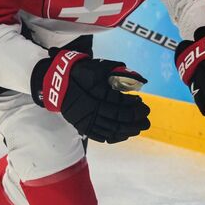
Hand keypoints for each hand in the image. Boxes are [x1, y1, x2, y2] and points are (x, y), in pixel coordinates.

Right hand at [31, 49, 150, 142]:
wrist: (58, 82)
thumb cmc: (81, 72)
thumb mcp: (100, 67)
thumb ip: (119, 71)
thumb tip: (140, 79)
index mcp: (95, 95)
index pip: (120, 103)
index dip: (134, 104)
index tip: (142, 101)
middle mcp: (91, 110)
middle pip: (118, 119)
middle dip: (135, 119)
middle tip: (147, 118)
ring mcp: (86, 120)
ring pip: (111, 130)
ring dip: (128, 130)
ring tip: (139, 128)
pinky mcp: (82, 126)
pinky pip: (100, 136)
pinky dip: (114, 137)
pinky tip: (124, 134)